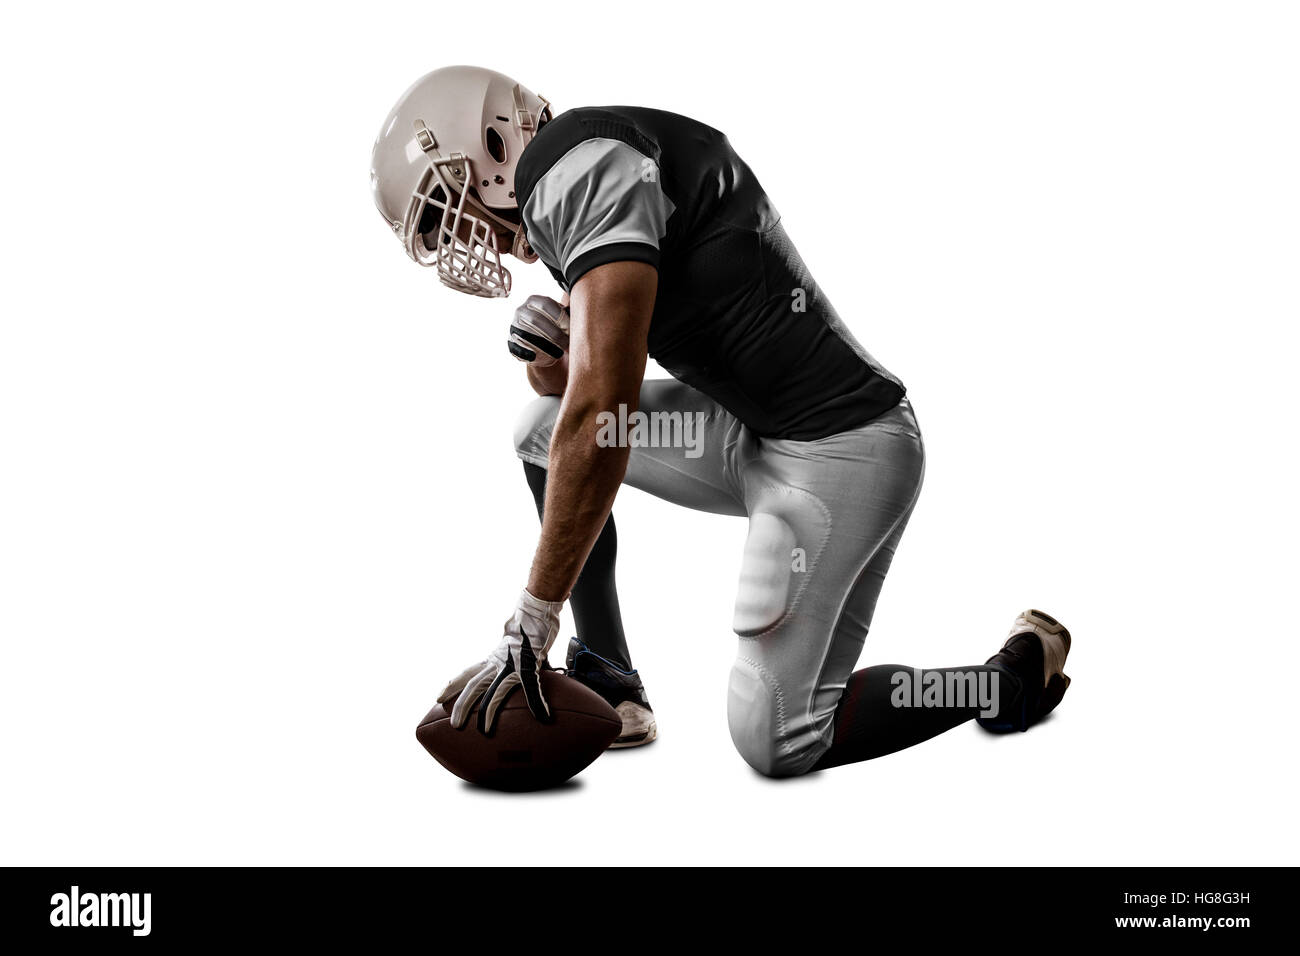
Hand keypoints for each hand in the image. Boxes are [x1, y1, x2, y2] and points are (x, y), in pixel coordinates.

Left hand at [436, 589, 564, 733]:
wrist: (534, 613)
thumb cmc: (526, 629)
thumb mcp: (511, 648)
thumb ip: (508, 661)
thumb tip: (511, 670)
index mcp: (492, 659)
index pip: (466, 673)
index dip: (452, 685)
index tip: (438, 697)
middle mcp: (497, 663)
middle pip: (474, 686)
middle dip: (462, 705)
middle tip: (454, 724)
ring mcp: (512, 665)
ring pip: (494, 692)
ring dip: (488, 712)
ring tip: (484, 730)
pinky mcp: (529, 666)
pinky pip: (532, 688)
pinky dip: (536, 703)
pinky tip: (542, 716)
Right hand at [508, 295, 569, 366]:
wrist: (542, 345)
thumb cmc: (556, 327)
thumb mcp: (561, 317)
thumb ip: (569, 312)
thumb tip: (583, 311)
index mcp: (534, 300)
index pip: (546, 304)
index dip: (560, 316)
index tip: (572, 329)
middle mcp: (521, 310)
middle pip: (537, 320)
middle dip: (554, 333)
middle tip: (567, 343)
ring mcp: (514, 326)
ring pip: (527, 335)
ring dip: (544, 345)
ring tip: (558, 353)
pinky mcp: (510, 342)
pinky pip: (517, 347)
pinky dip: (527, 353)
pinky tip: (537, 358)